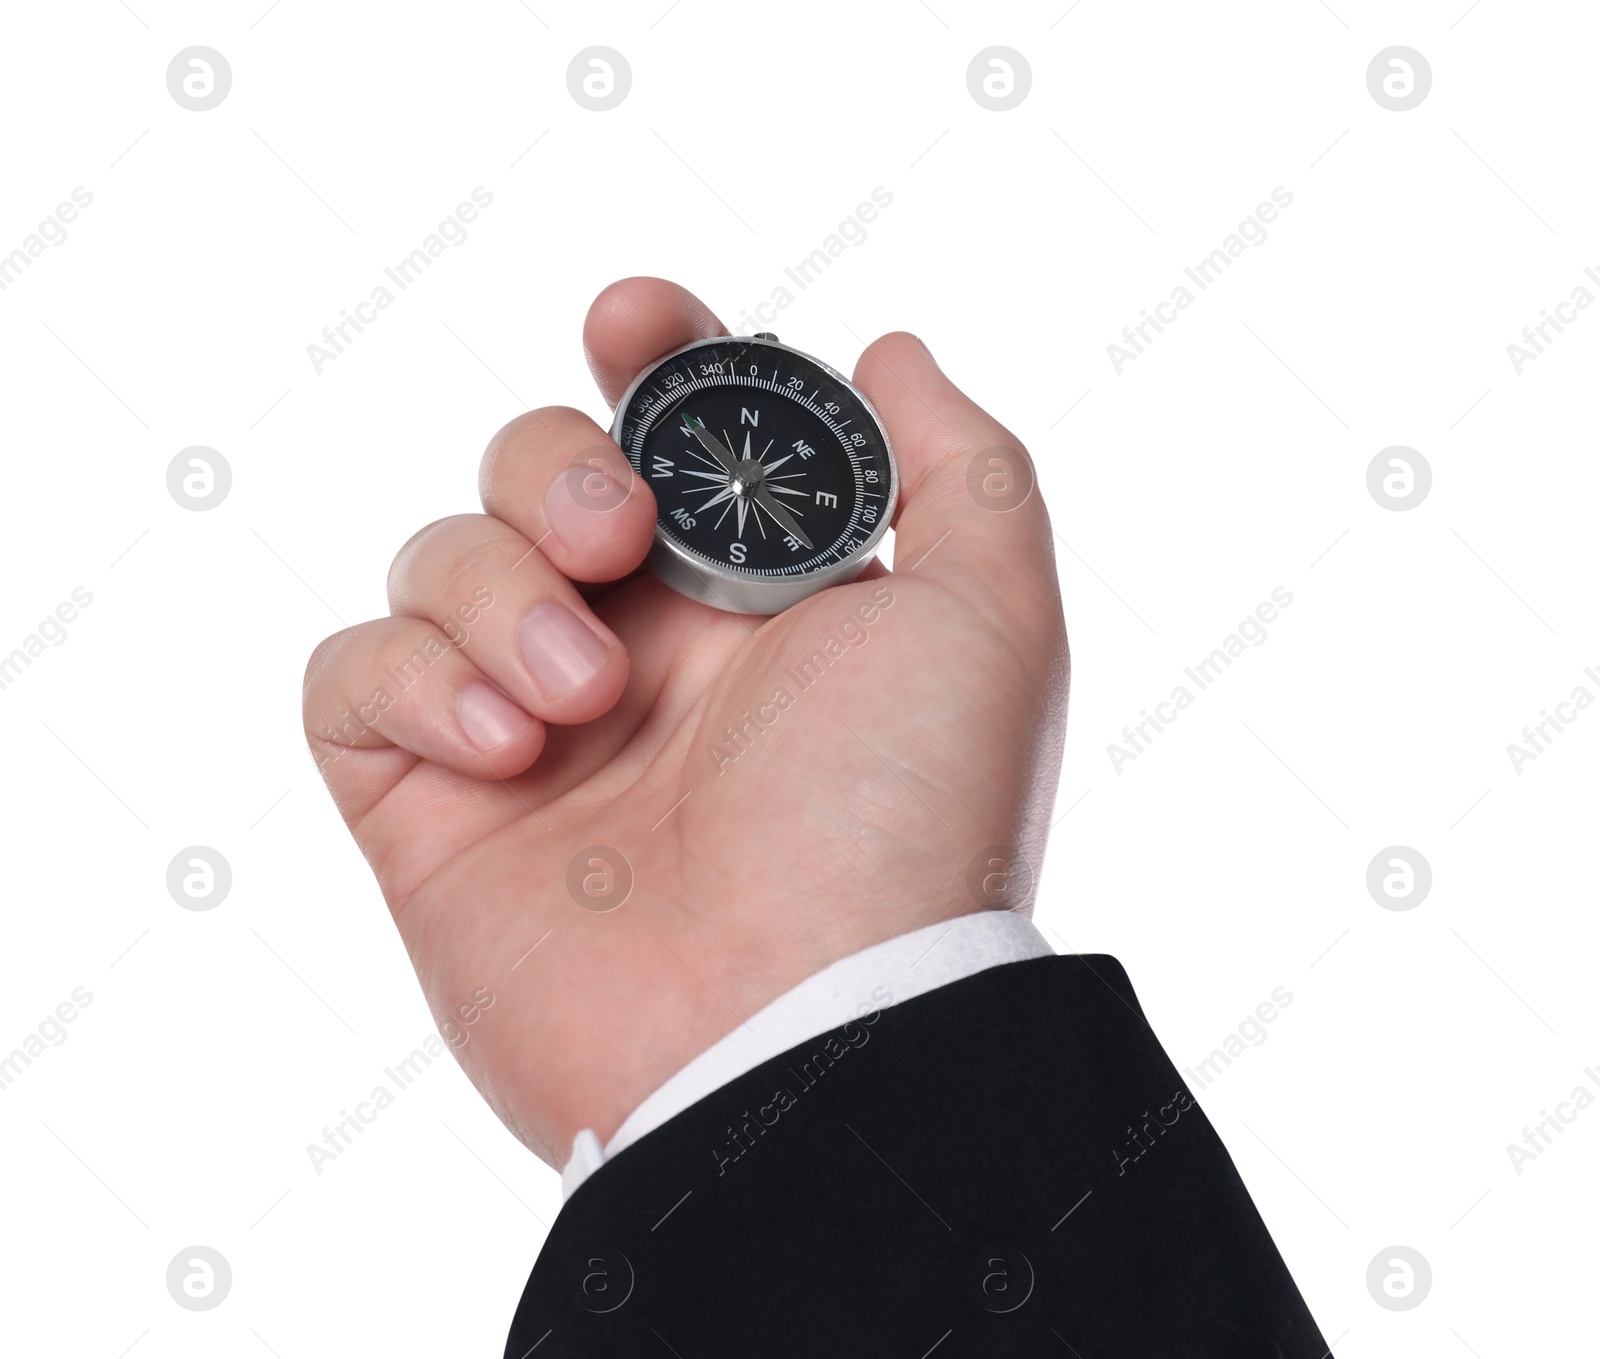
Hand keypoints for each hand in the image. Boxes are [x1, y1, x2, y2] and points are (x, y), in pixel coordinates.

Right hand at [302, 278, 1067, 1166]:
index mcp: (755, 597)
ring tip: (582, 700)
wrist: (800, 1031)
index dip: (644, 354)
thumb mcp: (987, 622)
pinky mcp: (431, 805)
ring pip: (436, 556)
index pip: (668, 431)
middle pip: (530, 468)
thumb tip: (887, 352)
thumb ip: (960, 466)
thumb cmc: (909, 828)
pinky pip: (353, 676)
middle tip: (615, 537)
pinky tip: (506, 752)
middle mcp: (640, 650)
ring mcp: (530, 727)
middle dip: (553, 465)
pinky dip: (412, 681)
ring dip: (495, 594)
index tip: (632, 325)